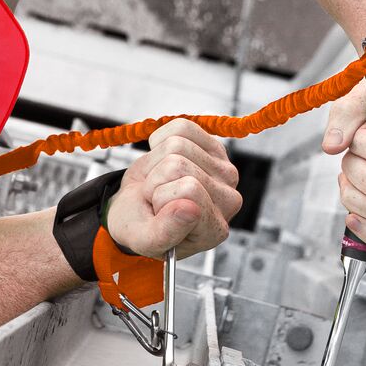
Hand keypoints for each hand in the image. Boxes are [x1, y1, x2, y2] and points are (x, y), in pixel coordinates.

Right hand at [106, 120, 241, 258]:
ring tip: (159, 183)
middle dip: (155, 181)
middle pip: (177, 165)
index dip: (161, 198)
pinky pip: (181, 127)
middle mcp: (228, 200)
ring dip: (156, 164)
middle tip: (156, 199)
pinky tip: (162, 162)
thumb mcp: (145, 239)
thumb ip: (166, 232)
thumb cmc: (143, 226)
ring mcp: (224, 171)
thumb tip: (191, 210)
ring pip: (176, 144)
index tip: (158, 214)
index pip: (190, 191)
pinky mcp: (214, 147)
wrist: (138, 210)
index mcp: (214, 229)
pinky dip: (160, 142)